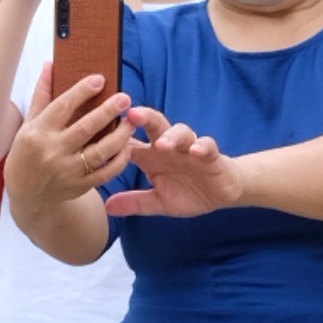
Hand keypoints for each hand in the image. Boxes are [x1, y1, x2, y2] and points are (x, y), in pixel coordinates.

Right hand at [2, 63, 135, 210]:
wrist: (27, 195)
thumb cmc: (27, 152)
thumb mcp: (28, 124)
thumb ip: (42, 95)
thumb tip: (50, 65)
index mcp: (38, 132)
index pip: (62, 106)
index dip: (82, 91)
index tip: (99, 79)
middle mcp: (52, 151)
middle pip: (86, 127)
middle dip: (107, 111)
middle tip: (124, 97)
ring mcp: (67, 171)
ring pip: (101, 151)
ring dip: (120, 135)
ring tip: (131, 121)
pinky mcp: (80, 186)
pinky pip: (106, 172)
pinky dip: (120, 160)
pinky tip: (128, 146)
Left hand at [105, 108, 242, 217]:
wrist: (221, 193)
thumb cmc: (187, 192)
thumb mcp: (159, 201)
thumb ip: (135, 202)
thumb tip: (106, 208)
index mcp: (150, 157)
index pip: (130, 142)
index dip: (117, 138)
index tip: (101, 134)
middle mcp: (168, 147)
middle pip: (154, 125)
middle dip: (143, 117)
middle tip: (131, 114)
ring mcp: (189, 149)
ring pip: (180, 132)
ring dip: (171, 136)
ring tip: (163, 144)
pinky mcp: (212, 155)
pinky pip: (207, 146)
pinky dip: (202, 146)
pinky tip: (196, 151)